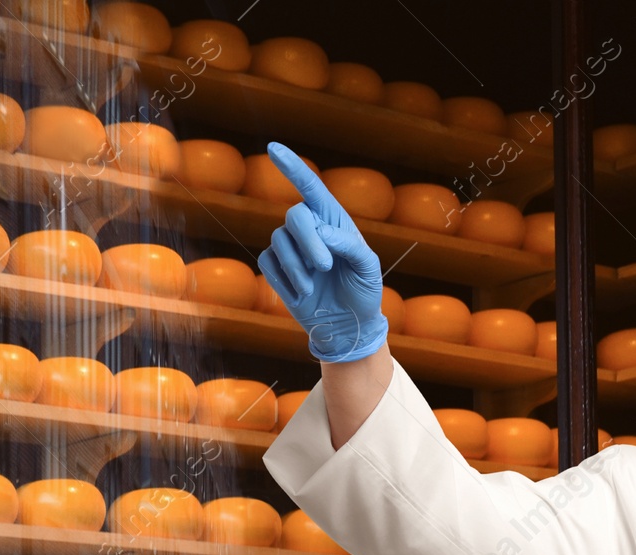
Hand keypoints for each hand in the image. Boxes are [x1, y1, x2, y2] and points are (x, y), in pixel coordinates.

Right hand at [256, 141, 387, 362]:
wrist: (348, 325)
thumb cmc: (363, 292)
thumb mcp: (368, 269)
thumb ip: (350, 246)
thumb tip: (323, 232)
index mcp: (334, 221)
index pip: (311, 187)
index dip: (292, 167)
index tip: (273, 148)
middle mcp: (310, 229)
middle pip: (295, 216)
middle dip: (308, 240)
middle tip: (325, 266)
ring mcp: (291, 248)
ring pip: (279, 241)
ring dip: (298, 267)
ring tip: (314, 287)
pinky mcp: (276, 268)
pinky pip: (268, 263)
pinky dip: (285, 281)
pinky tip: (302, 295)